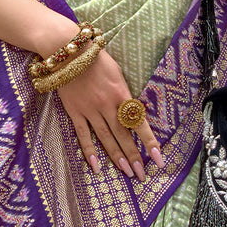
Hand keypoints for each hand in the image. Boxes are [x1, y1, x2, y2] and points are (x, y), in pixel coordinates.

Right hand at [56, 48, 163, 180]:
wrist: (68, 51)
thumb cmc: (96, 60)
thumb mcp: (117, 73)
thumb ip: (125, 95)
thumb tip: (133, 114)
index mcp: (121, 94)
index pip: (139, 122)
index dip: (149, 142)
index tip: (157, 159)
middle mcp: (108, 105)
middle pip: (123, 135)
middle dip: (134, 156)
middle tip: (141, 175)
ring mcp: (90, 110)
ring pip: (106, 138)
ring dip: (117, 157)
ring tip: (126, 173)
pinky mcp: (75, 112)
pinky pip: (84, 136)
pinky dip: (90, 152)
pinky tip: (96, 167)